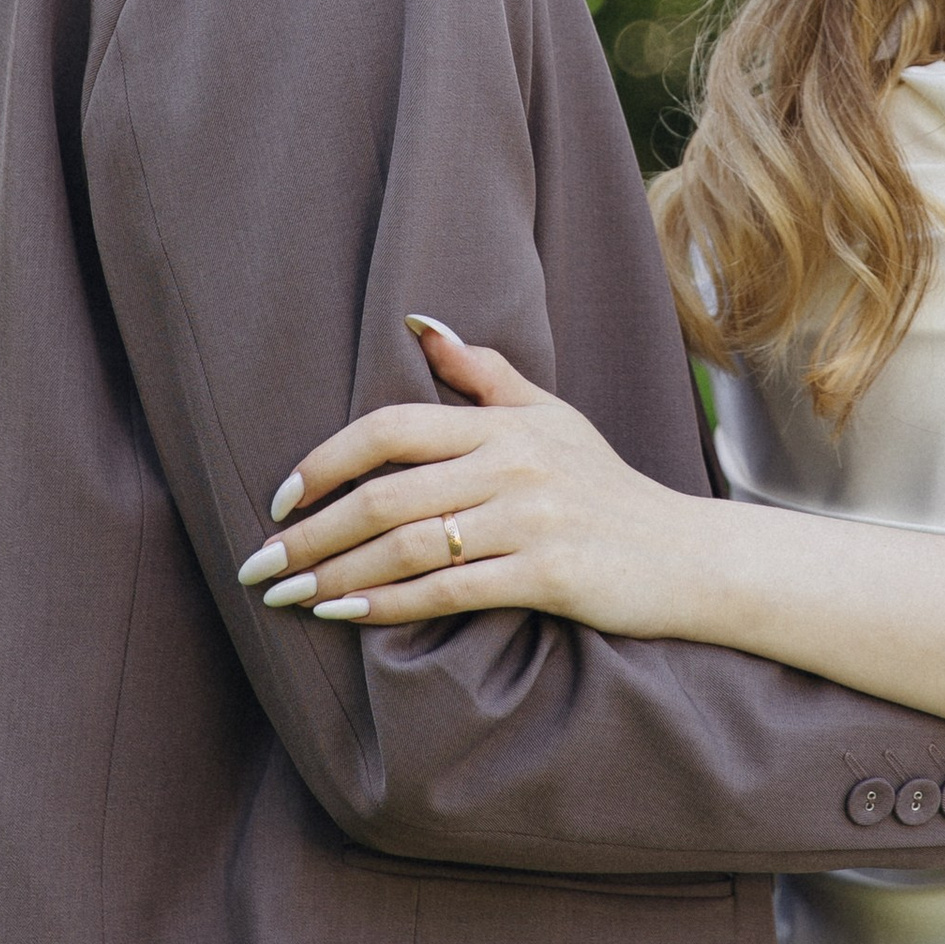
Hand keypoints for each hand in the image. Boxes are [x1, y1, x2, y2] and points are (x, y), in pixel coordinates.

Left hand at [236, 319, 704, 635]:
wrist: (686, 556)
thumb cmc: (606, 487)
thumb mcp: (552, 418)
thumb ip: (484, 376)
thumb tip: (418, 326)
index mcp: (505, 423)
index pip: (393, 426)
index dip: (327, 460)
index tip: (282, 497)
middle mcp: (513, 463)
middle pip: (386, 492)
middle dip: (311, 531)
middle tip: (258, 563)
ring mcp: (530, 519)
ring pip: (408, 544)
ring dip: (336, 573)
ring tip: (287, 596)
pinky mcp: (548, 575)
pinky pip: (448, 592)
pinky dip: (388, 606)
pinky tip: (345, 617)